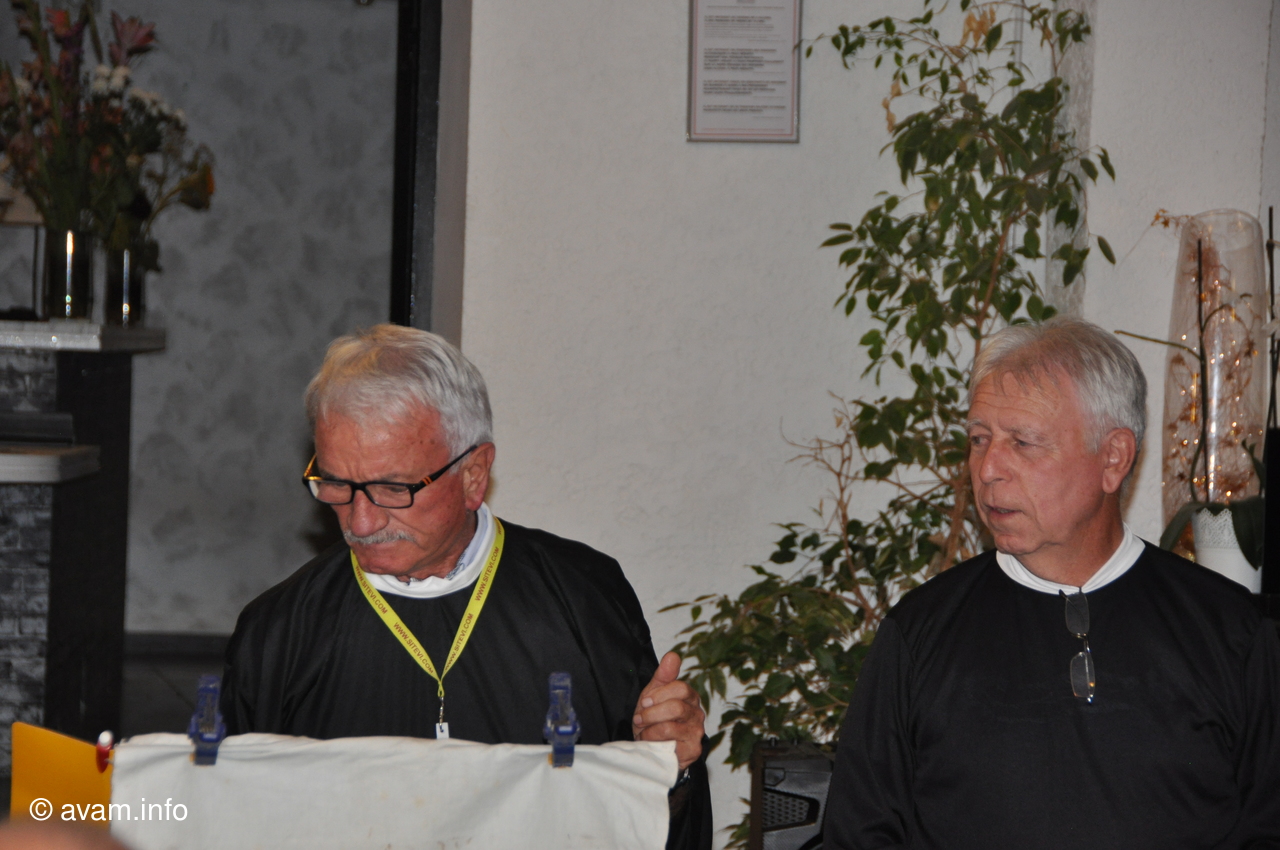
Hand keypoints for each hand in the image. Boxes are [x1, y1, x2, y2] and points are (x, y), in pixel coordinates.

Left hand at [632, 651, 704, 770]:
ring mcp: (696, 733)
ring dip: (648, 730)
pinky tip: (650, 743)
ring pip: (669, 727)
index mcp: (690, 697)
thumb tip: (672, 655)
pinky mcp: (692, 750)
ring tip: (642, 732)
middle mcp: (697, 714)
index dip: (658, 695)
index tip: (644, 702)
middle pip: (676, 707)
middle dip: (651, 714)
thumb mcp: (654, 695)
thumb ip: (663, 676)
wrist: (655, 748)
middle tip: (639, 719)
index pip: (680, 688)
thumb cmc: (655, 718)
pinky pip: (668, 744)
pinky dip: (653, 742)